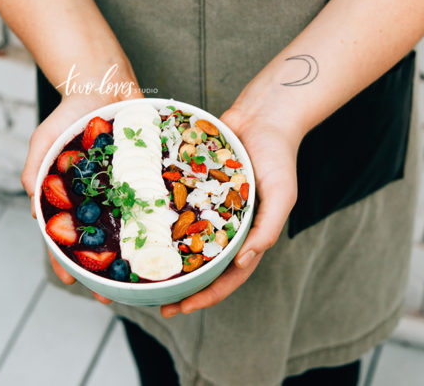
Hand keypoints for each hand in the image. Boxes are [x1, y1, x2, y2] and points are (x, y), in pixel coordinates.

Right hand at [23, 91, 140, 294]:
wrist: (102, 85)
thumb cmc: (68, 116)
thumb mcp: (43, 142)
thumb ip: (36, 173)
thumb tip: (36, 213)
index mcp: (74, 197)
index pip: (66, 237)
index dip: (67, 261)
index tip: (73, 283)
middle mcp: (102, 198)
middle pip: (103, 240)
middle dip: (106, 269)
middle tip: (114, 293)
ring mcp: (126, 188)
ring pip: (132, 225)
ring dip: (136, 251)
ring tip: (144, 275)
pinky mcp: (148, 175)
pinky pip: (154, 198)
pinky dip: (160, 217)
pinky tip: (170, 236)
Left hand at [160, 105, 300, 317]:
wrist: (264, 115)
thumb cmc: (279, 156)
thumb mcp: (282, 195)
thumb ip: (267, 229)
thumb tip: (243, 262)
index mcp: (249, 235)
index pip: (228, 276)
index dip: (207, 295)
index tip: (182, 308)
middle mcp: (226, 225)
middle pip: (202, 264)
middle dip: (181, 286)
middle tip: (155, 300)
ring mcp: (208, 207)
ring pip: (185, 239)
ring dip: (168, 258)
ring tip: (143, 272)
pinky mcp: (194, 186)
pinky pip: (176, 207)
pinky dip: (161, 220)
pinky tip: (140, 227)